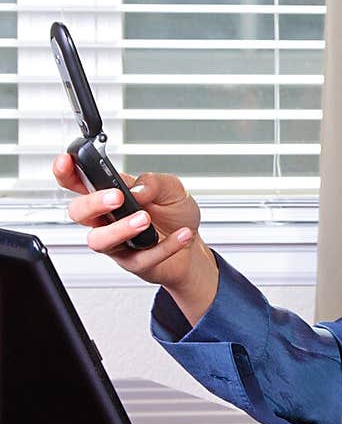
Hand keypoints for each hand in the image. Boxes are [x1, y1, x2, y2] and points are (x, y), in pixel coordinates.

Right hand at [52, 153, 215, 312]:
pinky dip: (165, 246)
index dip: (66, 172)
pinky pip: (141, 257)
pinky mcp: (134, 262)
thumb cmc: (174, 214)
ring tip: (144, 219)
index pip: (78, 182)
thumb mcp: (171, 188)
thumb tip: (136, 188)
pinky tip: (182, 234)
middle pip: (78, 212)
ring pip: (100, 240)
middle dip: (93, 203)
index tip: (66, 161)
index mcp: (110, 194)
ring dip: (120, 228)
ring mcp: (118, 243)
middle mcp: (108, 219)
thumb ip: (153, 182)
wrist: (193, 246)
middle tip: (116, 197)